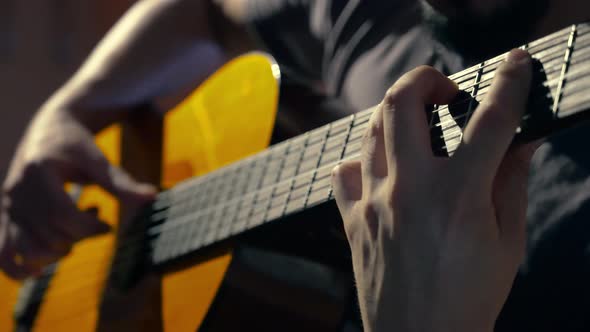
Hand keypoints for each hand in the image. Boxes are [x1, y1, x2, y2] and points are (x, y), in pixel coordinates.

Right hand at [0, 108, 155, 278]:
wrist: (49, 130)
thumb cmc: (76, 144)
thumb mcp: (98, 159)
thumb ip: (121, 182)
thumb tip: (152, 197)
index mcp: (38, 172)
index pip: (62, 215)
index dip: (89, 227)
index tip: (107, 224)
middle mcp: (16, 192)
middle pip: (50, 235)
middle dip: (80, 238)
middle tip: (97, 222)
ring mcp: (8, 206)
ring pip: (27, 249)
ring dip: (56, 253)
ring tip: (73, 235)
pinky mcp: (5, 216)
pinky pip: (3, 253)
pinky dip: (19, 268)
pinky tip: (39, 271)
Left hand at [332, 49, 536, 331]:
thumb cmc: (470, 298)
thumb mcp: (506, 242)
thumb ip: (511, 184)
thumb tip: (520, 142)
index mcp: (458, 197)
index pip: (489, 122)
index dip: (510, 84)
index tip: (517, 64)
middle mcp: (409, 191)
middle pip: (402, 103)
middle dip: (425, 79)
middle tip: (445, 92)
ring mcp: (373, 203)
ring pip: (371, 131)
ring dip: (397, 117)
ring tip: (419, 130)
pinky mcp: (351, 220)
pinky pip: (344, 171)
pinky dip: (363, 161)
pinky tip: (382, 172)